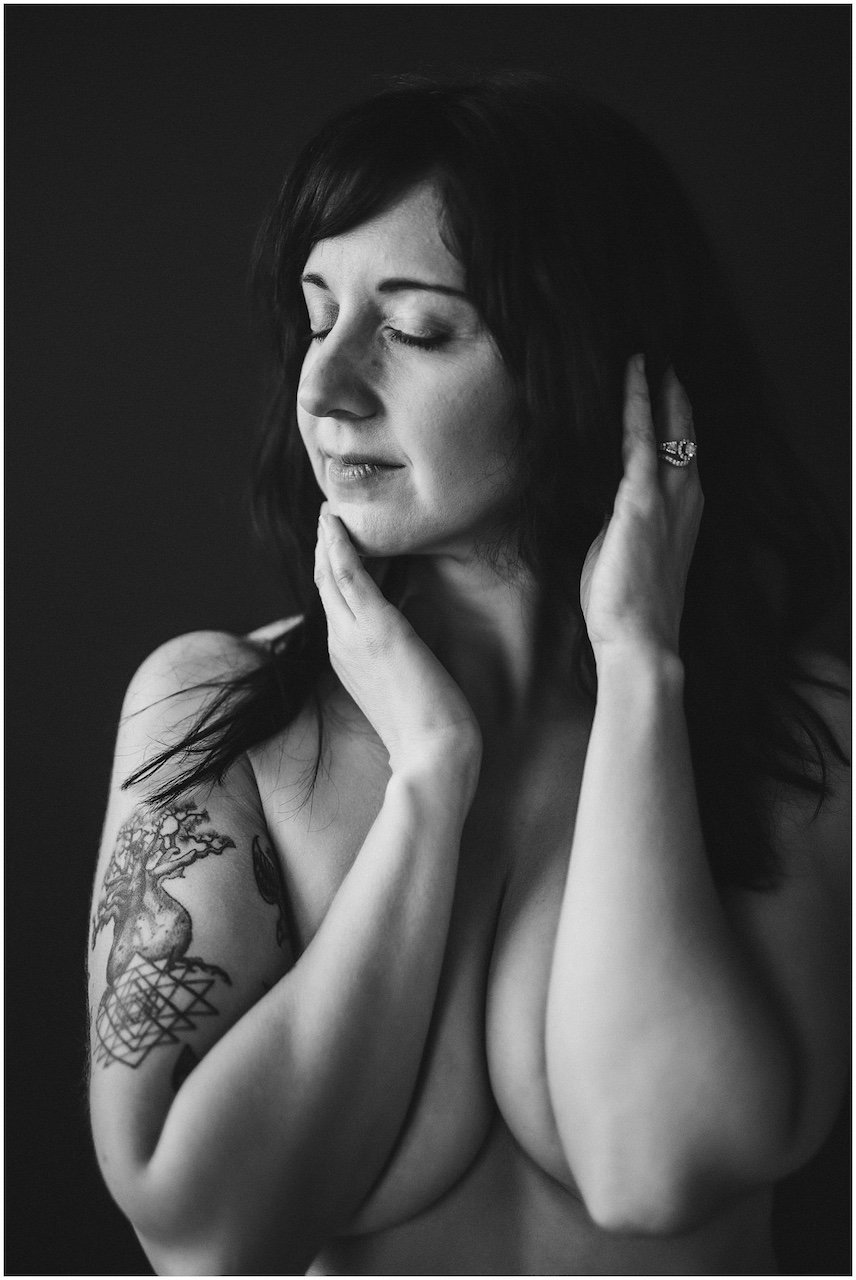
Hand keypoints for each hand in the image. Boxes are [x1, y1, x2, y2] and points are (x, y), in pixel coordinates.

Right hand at [314, 507, 481, 782]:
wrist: (433, 755)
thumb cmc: (429, 730)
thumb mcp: (407, 686)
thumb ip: (400, 659)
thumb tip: (413, 638)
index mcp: (347, 659)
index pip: (335, 605)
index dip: (333, 571)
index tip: (337, 544)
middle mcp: (341, 645)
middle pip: (325, 585)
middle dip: (325, 548)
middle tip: (327, 515)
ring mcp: (354, 636)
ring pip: (330, 574)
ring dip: (328, 538)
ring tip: (328, 510)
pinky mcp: (377, 628)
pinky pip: (348, 576)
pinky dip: (340, 546)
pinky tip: (336, 523)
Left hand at [579, 357, 703, 663]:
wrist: (640, 641)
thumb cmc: (627, 607)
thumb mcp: (625, 552)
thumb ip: (622, 522)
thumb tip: (606, 503)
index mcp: (683, 514)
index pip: (682, 455)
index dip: (676, 421)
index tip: (666, 391)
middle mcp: (684, 500)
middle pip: (683, 433)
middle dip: (673, 395)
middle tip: (662, 358)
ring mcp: (665, 499)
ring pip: (664, 429)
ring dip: (654, 390)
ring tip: (645, 357)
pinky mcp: (640, 502)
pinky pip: (639, 441)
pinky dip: (636, 406)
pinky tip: (630, 379)